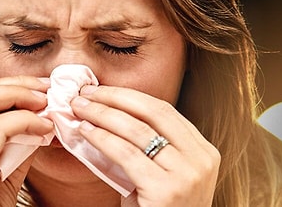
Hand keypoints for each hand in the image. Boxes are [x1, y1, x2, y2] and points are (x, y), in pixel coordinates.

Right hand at [0, 76, 53, 206]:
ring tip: (45, 102)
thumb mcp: (0, 176)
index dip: (6, 89)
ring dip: (19, 95)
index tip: (36, 90)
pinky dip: (26, 121)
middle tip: (45, 89)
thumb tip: (41, 121)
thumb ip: (15, 146)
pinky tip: (44, 130)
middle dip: (13, 84)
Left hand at [71, 85, 219, 205]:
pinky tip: (84, 131)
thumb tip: (106, 115)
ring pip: (137, 131)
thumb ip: (147, 148)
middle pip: (153, 112)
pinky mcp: (167, 190)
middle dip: (115, 98)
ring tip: (78, 107)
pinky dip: (101, 138)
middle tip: (85, 92)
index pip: (164, 111)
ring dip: (102, 114)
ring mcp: (188, 174)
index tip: (102, 90)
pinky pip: (126, 154)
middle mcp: (202, 159)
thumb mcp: (161, 175)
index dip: (129, 97)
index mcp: (204, 151)